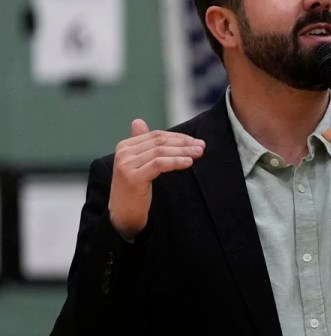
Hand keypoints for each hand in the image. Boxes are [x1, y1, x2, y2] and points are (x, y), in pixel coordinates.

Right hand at [108, 119, 205, 238]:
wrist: (123, 215)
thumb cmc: (134, 189)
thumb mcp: (137, 164)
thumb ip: (141, 144)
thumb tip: (138, 121)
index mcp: (125, 146)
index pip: (156, 136)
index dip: (178, 137)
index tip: (195, 141)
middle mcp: (123, 152)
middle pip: (160, 142)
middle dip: (184, 143)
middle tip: (202, 145)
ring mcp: (126, 165)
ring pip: (161, 152)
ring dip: (183, 151)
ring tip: (198, 153)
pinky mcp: (133, 177)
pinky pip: (159, 164)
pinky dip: (176, 161)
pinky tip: (188, 163)